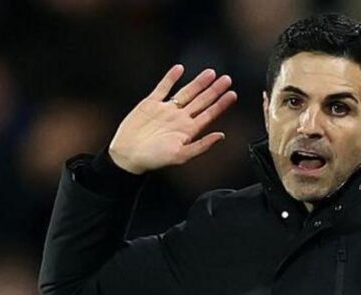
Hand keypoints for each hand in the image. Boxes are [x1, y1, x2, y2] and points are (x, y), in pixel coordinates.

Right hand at [108, 65, 237, 173]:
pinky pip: (163, 88)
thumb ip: (201, 145)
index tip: (232, 94)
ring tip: (211, 73)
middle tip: (227, 79)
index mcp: (188, 130)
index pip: (209, 114)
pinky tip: (180, 69)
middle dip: (214, 90)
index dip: (221, 104)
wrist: (127, 154)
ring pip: (186, 92)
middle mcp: (179, 118)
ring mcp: (166, 110)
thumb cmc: (153, 158)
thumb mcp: (181, 155)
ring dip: (198, 83)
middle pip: (201, 101)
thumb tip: (221, 136)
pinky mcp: (151, 104)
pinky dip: (171, 78)